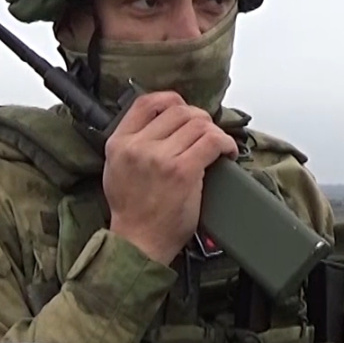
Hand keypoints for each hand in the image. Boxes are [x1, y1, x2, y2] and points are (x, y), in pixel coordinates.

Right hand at [102, 90, 238, 264]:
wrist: (138, 242)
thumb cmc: (131, 211)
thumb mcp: (115, 169)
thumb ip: (132, 143)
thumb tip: (161, 123)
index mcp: (119, 143)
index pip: (146, 102)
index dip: (171, 100)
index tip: (184, 110)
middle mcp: (138, 146)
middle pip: (178, 111)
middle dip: (198, 119)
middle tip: (206, 134)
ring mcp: (161, 158)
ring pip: (198, 123)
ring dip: (214, 132)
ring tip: (218, 146)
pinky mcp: (183, 172)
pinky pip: (212, 141)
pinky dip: (225, 143)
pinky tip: (227, 153)